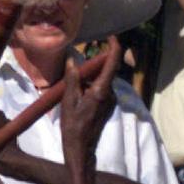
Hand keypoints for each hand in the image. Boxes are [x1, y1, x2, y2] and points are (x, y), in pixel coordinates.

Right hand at [61, 37, 120, 166]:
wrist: (81, 147)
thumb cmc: (73, 125)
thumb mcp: (68, 100)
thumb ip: (72, 78)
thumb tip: (72, 60)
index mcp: (102, 90)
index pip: (112, 63)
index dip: (114, 46)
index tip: (110, 36)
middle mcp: (110, 94)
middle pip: (105, 70)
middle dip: (92, 65)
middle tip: (76, 65)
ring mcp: (110, 100)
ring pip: (101, 80)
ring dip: (88, 77)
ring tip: (72, 88)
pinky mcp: (107, 105)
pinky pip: (99, 89)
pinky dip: (89, 86)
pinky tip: (76, 95)